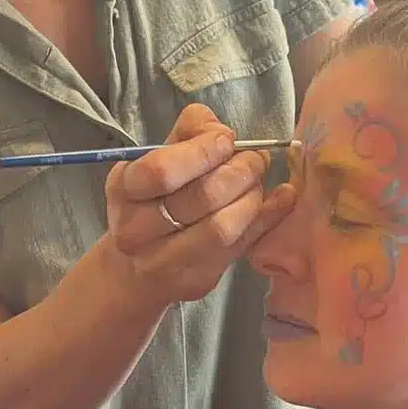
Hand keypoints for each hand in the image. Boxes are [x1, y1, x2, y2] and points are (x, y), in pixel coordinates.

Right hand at [106, 104, 293, 304]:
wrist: (135, 269)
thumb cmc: (150, 201)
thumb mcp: (154, 158)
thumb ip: (187, 132)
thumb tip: (220, 128)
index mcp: (124, 191)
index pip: (163, 170)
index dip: (203, 150)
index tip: (227, 140)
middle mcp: (137, 230)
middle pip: (202, 197)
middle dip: (240, 170)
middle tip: (256, 159)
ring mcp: (166, 261)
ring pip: (223, 226)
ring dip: (252, 196)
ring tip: (258, 181)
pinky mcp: (197, 279)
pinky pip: (242, 246)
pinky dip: (268, 218)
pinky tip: (283, 198)